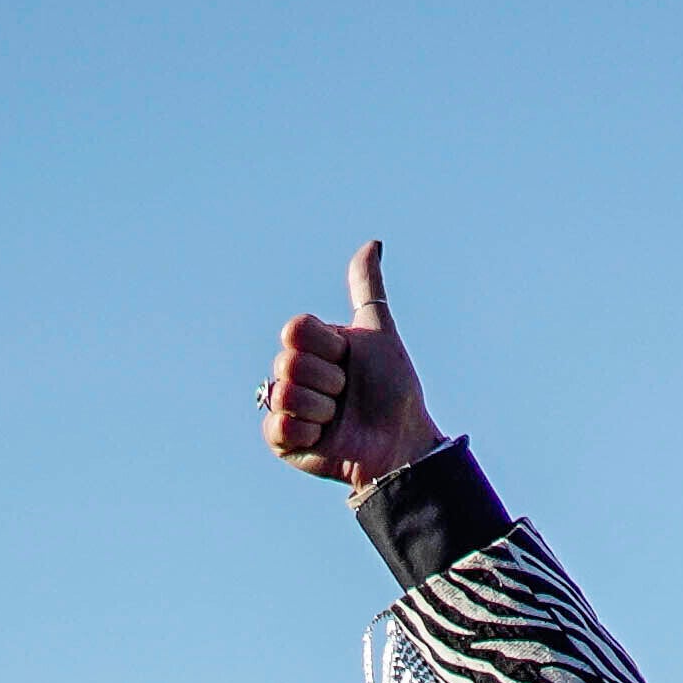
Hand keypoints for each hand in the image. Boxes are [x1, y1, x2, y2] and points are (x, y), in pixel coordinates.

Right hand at [262, 240, 443, 492]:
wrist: (403, 439)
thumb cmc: (394, 388)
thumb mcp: (379, 334)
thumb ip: (367, 289)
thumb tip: (373, 243)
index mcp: (310, 345)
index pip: (296, 330)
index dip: (328, 347)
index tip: (349, 358)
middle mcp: (292, 372)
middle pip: (290, 361)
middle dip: (330, 379)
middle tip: (347, 392)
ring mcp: (284, 405)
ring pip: (285, 393)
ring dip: (323, 409)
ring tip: (339, 417)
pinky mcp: (281, 440)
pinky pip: (279, 427)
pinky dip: (309, 432)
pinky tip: (325, 437)